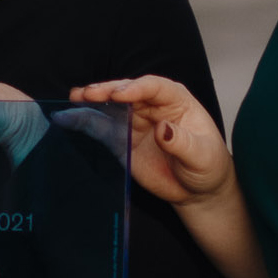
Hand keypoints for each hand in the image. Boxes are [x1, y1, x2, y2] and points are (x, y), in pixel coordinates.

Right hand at [68, 76, 230, 206]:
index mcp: (175, 101)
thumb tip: (162, 129)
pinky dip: (86, 123)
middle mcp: (152, 107)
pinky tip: (70, 118)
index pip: (154, 87)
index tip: (120, 94)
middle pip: (127, 92)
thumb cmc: (207, 166)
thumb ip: (182, 142)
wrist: (198, 191)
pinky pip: (103, 130)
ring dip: (92, 102)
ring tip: (74, 99)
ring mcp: (135, 123)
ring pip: (111, 107)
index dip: (136, 88)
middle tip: (88, 93)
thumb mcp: (202, 156)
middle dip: (107, 91)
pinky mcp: (123, 141)